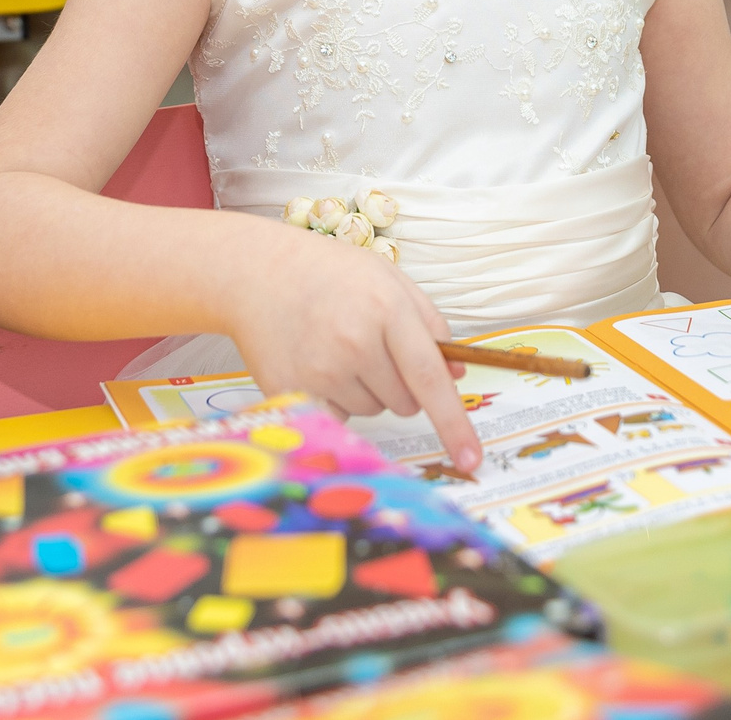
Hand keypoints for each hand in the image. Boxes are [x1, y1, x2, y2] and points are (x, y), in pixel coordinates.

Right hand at [228, 225, 481, 473]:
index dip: (454, 423)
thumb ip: (430, 323)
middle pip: (406, 402)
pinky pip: (338, 418)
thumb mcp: (389, 278)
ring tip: (340, 349)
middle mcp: (354, 344)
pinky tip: (320, 364)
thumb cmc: (330, 272)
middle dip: (402, 385)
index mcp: (386, 310)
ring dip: (368, 390)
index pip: (429, 378)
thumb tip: (456, 372)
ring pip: (373, 411)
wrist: (258, 272)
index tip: (471, 458)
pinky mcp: (293, 391)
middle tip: (373, 347)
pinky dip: (338, 400)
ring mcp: (321, 371)